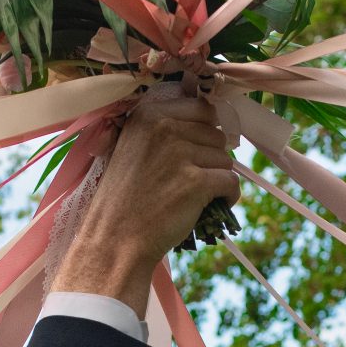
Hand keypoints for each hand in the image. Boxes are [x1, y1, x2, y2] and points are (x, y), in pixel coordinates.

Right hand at [52, 81, 237, 308]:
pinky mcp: (196, 181)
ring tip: (193, 196)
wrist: (114, 239)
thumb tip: (212, 120)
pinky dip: (227, 197)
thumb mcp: (134, 147)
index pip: (202, 108)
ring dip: (216, 179)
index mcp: (149, 114)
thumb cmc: (125, 197)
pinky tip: (212, 205)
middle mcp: (164, 127)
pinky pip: (231, 182)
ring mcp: (180, 153)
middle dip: (210, 158)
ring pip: (225, 159)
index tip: (197, 152)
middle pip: (216, 135)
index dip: (206, 132)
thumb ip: (165, 129)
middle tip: (189, 180)